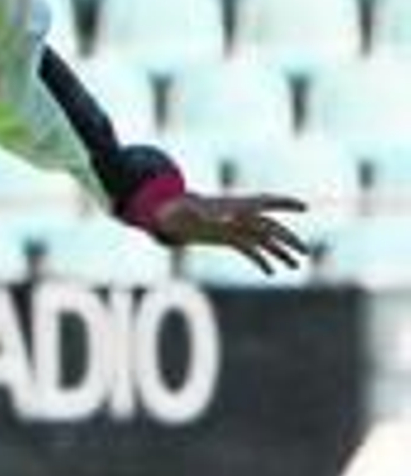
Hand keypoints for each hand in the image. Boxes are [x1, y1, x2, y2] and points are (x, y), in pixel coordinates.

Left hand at [151, 191, 309, 274]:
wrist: (170, 216)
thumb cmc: (179, 210)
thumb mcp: (189, 210)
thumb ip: (203, 213)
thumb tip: (218, 220)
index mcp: (236, 206)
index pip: (266, 202)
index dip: (285, 203)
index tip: (304, 207)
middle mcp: (242, 218)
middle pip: (272, 228)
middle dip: (289, 239)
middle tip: (305, 252)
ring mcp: (238, 229)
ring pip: (266, 241)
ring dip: (280, 253)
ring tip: (295, 266)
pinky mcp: (231, 240)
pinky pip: (251, 251)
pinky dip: (261, 261)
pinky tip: (270, 273)